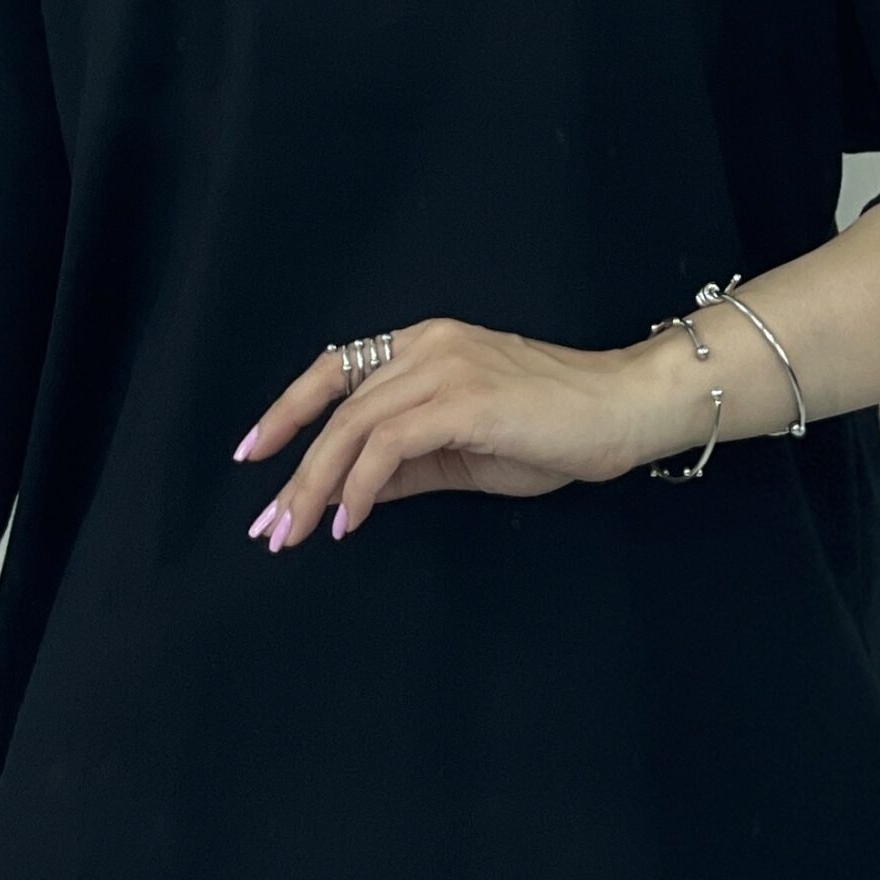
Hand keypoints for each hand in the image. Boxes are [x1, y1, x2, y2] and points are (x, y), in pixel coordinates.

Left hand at [234, 316, 673, 550]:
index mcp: (424, 346)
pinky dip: (359, 486)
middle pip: (337, 407)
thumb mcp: (466, 450)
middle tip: (269, 527)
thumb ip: (406, 464)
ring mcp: (443, 367)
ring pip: (353, 426)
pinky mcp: (462, 399)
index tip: (254, 453)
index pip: (336, 370)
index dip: (289, 409)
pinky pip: (388, 445)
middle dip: (295, 471)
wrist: (624, 409)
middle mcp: (425, 345)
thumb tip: (349, 493)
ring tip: (297, 534)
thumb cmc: (557, 428)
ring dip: (317, 486)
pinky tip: (349, 523)